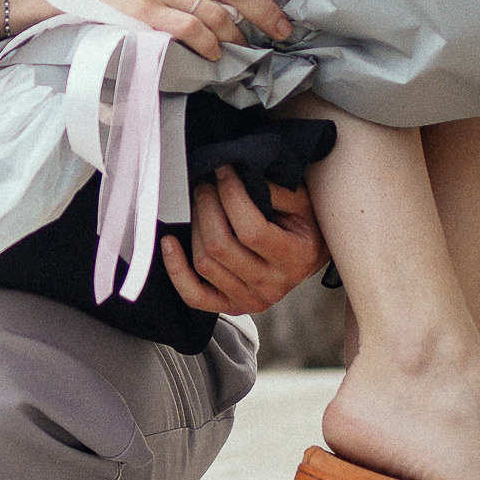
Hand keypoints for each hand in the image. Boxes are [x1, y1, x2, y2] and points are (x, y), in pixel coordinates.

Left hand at [160, 174, 325, 315]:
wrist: (308, 259)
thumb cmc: (304, 226)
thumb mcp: (302, 203)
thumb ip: (275, 190)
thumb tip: (238, 176)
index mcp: (295, 258)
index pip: (251, 230)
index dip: (231, 197)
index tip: (223, 172)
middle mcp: (272, 284)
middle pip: (221, 246)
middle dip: (208, 206)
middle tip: (207, 185)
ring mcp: (250, 300)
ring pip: (205, 263)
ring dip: (195, 226)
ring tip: (200, 204)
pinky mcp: (230, 307)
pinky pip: (193, 294)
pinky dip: (176, 269)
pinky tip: (170, 243)